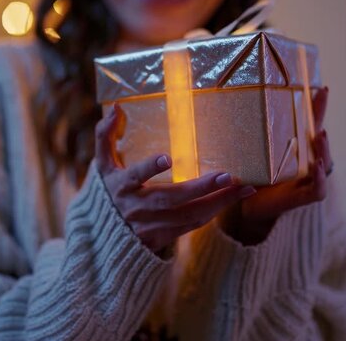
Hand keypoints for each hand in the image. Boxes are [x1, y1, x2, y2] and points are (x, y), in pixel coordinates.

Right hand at [95, 103, 256, 252]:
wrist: (103, 238)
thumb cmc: (109, 192)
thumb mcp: (102, 165)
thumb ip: (104, 136)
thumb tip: (116, 106)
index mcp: (120, 186)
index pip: (134, 176)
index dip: (149, 168)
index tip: (167, 159)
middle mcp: (135, 207)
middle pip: (169, 198)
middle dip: (199, 188)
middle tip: (226, 176)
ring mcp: (149, 225)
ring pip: (187, 215)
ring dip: (217, 202)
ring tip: (242, 188)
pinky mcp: (161, 238)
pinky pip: (191, 225)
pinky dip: (212, 212)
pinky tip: (231, 198)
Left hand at [221, 87, 332, 244]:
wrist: (246, 206)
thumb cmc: (250, 177)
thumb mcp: (249, 153)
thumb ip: (245, 136)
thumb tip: (228, 107)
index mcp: (296, 149)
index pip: (310, 125)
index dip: (318, 108)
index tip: (321, 88)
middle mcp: (307, 162)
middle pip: (321, 140)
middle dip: (322, 121)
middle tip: (319, 104)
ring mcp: (308, 179)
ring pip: (325, 162)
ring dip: (324, 148)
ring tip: (320, 134)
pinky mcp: (303, 197)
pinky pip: (318, 188)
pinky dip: (321, 178)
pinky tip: (318, 166)